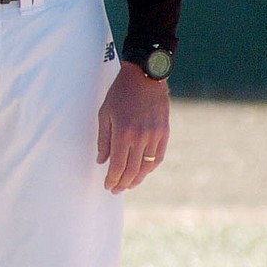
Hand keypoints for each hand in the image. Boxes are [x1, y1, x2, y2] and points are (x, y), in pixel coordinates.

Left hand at [97, 61, 169, 192]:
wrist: (145, 77)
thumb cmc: (120, 93)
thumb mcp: (105, 113)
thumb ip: (103, 139)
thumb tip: (101, 161)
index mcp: (122, 133)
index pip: (117, 166)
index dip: (112, 179)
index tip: (108, 186)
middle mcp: (140, 137)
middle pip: (132, 171)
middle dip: (122, 183)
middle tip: (116, 189)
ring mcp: (154, 136)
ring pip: (146, 167)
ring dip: (136, 179)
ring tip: (128, 184)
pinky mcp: (164, 133)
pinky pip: (157, 157)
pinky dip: (150, 168)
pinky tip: (143, 172)